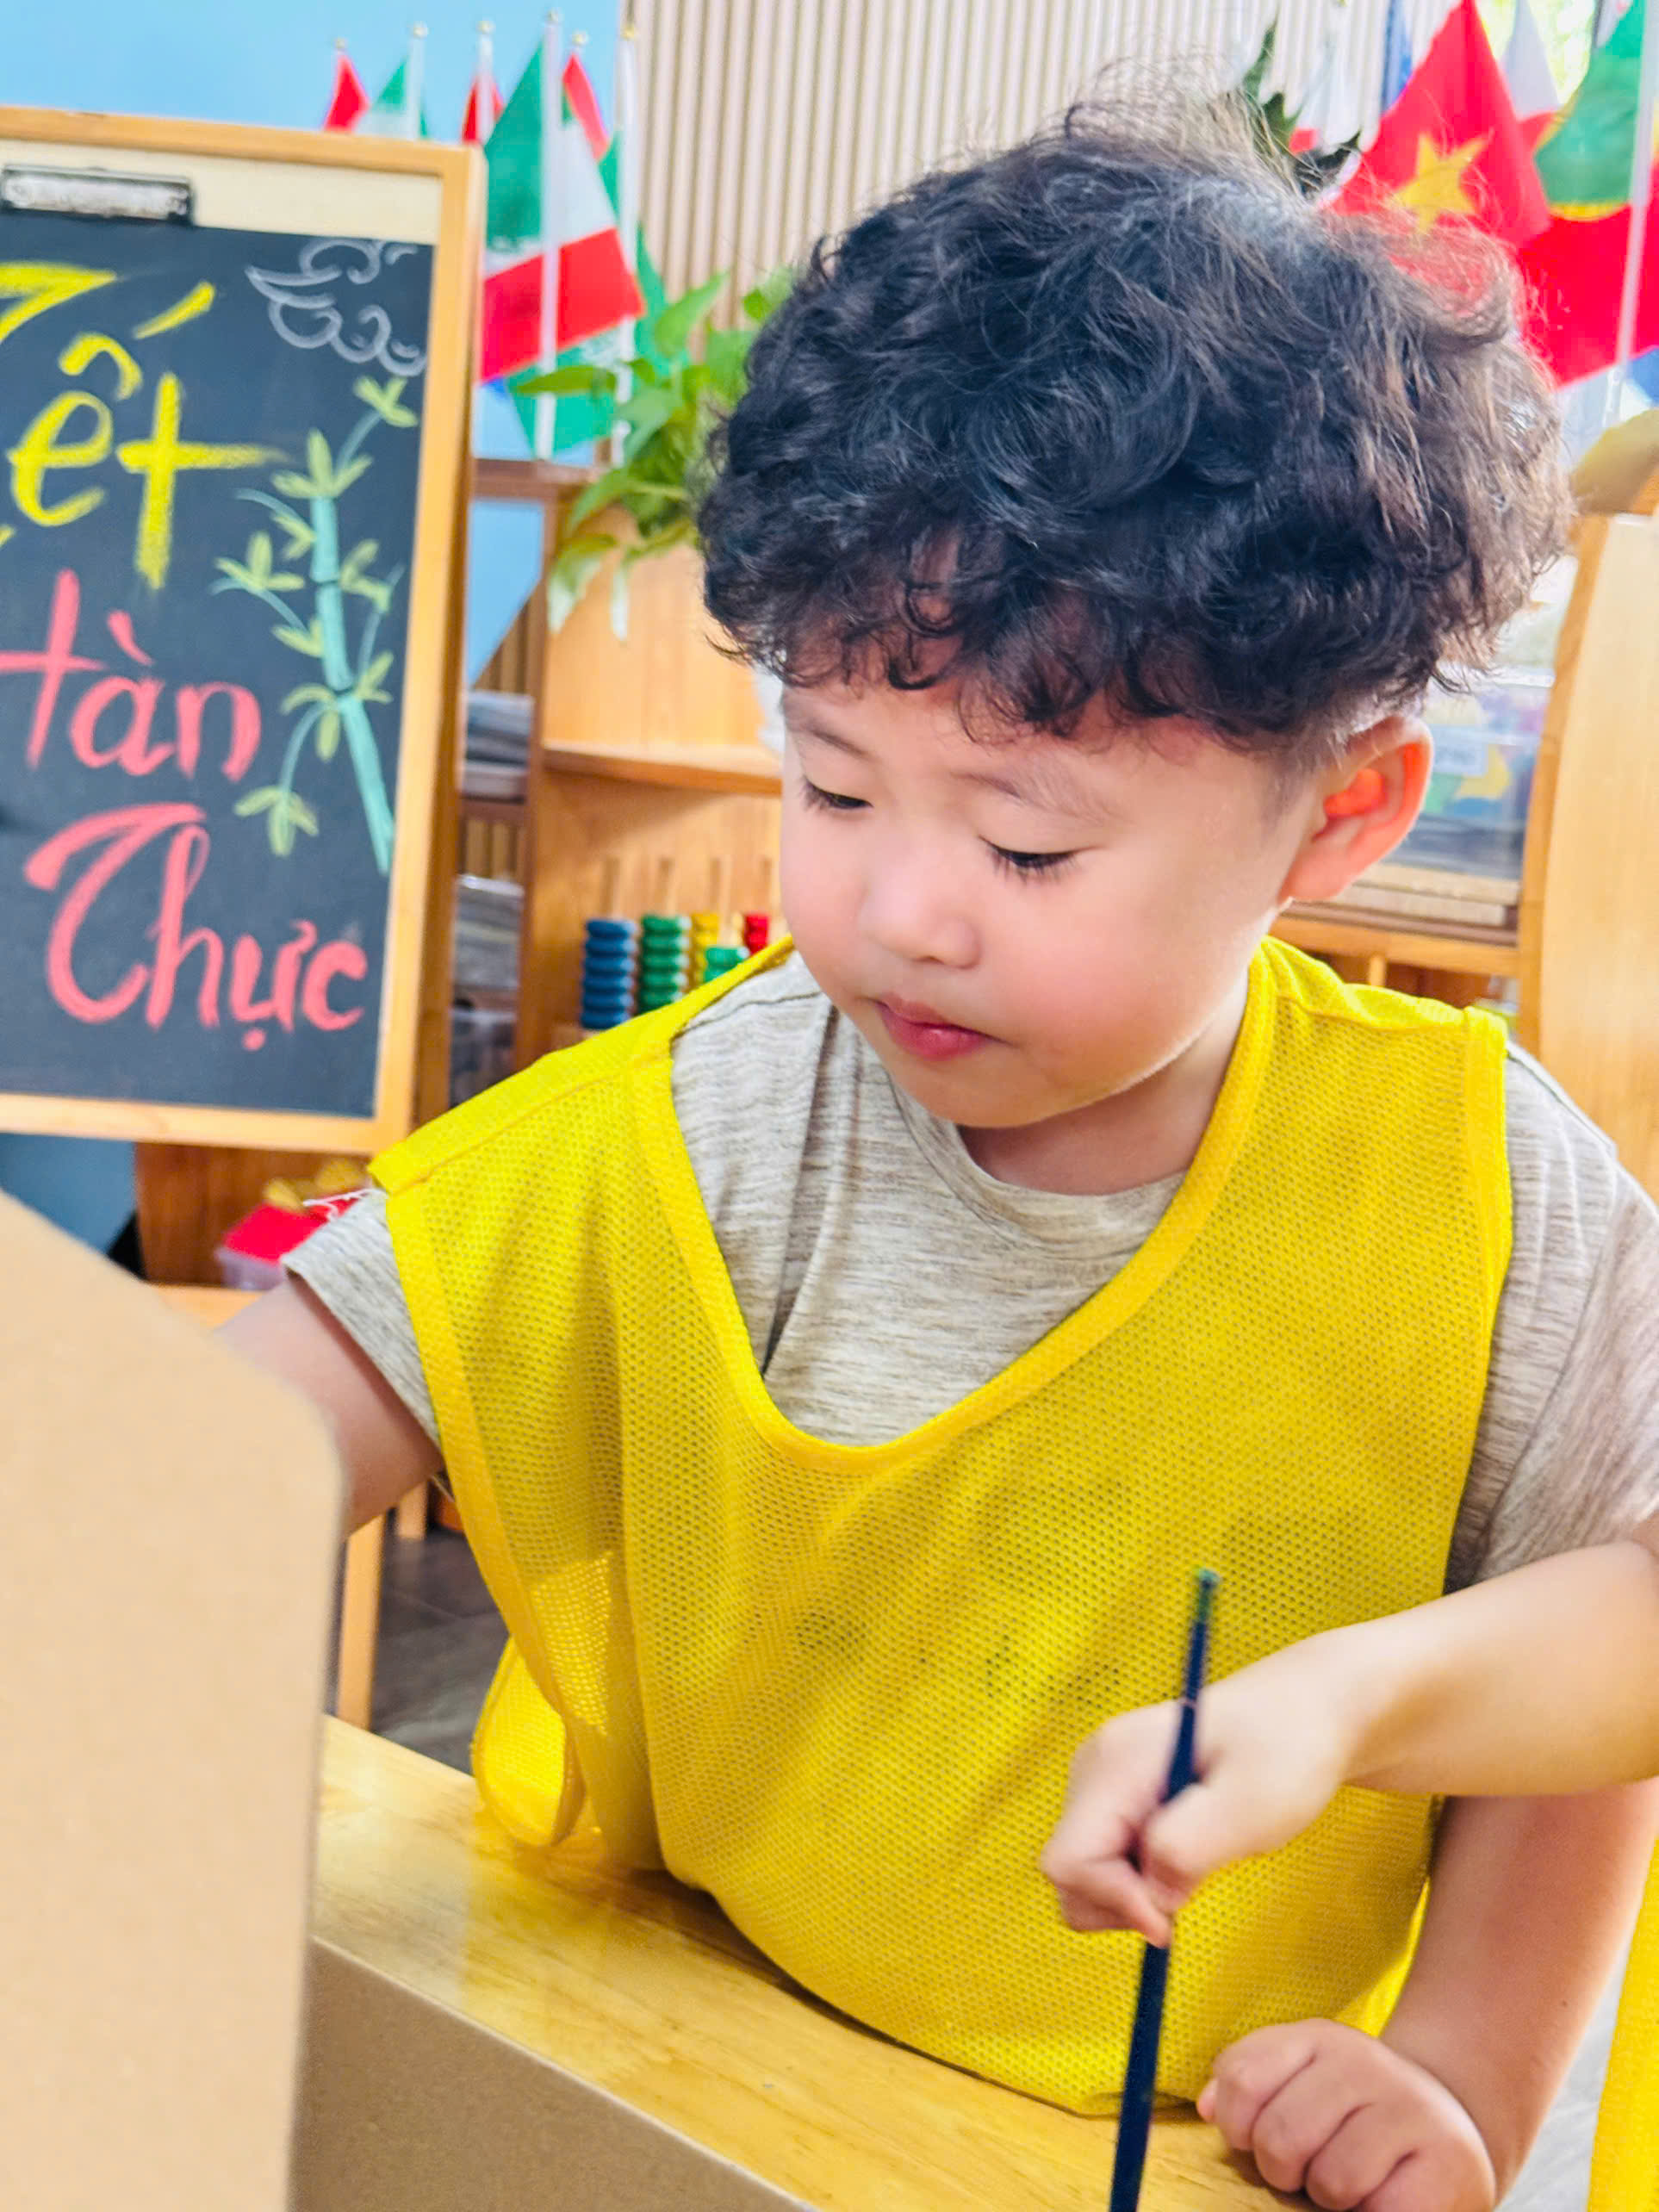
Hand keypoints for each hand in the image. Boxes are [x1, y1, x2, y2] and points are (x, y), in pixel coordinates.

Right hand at [1040, 1651, 1361, 1943]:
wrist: (1310, 1710)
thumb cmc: (1288, 1747)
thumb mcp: (1250, 1804)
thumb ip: (1186, 1849)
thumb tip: (1149, 1898)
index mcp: (1115, 1762)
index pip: (1067, 1860)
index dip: (1113, 1901)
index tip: (1172, 1916)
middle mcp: (1096, 1768)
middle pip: (1068, 1871)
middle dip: (1122, 1902)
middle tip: (1190, 1888)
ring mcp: (1106, 1780)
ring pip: (1087, 1870)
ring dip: (1137, 1890)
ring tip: (1200, 1860)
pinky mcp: (1124, 1795)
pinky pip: (1112, 1857)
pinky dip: (1146, 1876)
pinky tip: (1194, 1848)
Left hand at [1200, 2020, 1496, 2210]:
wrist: (1452, 2128)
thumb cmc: (1355, 2116)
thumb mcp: (1299, 2082)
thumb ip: (1246, 2088)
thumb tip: (1206, 2107)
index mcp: (1317, 2039)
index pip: (1243, 2078)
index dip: (1236, 2126)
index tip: (1252, 2140)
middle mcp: (1363, 2062)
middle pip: (1279, 2136)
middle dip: (1282, 2171)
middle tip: (1308, 2171)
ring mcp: (1408, 2108)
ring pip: (1331, 2179)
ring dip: (1331, 2197)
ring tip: (1352, 2182)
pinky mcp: (1446, 2160)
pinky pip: (1380, 2208)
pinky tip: (1385, 2195)